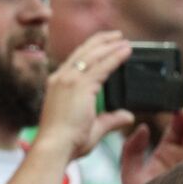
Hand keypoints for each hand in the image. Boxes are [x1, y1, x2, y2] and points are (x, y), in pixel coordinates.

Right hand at [35, 31, 133, 160]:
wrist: (54, 148)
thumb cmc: (67, 142)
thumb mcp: (92, 127)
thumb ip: (111, 119)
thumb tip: (128, 115)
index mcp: (57, 85)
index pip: (75, 61)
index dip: (91, 51)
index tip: (104, 46)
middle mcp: (60, 78)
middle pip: (83, 52)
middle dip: (100, 41)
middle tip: (116, 36)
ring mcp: (68, 80)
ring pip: (92, 55)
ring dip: (110, 45)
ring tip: (123, 40)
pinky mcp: (79, 85)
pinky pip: (102, 66)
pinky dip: (115, 56)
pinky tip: (126, 51)